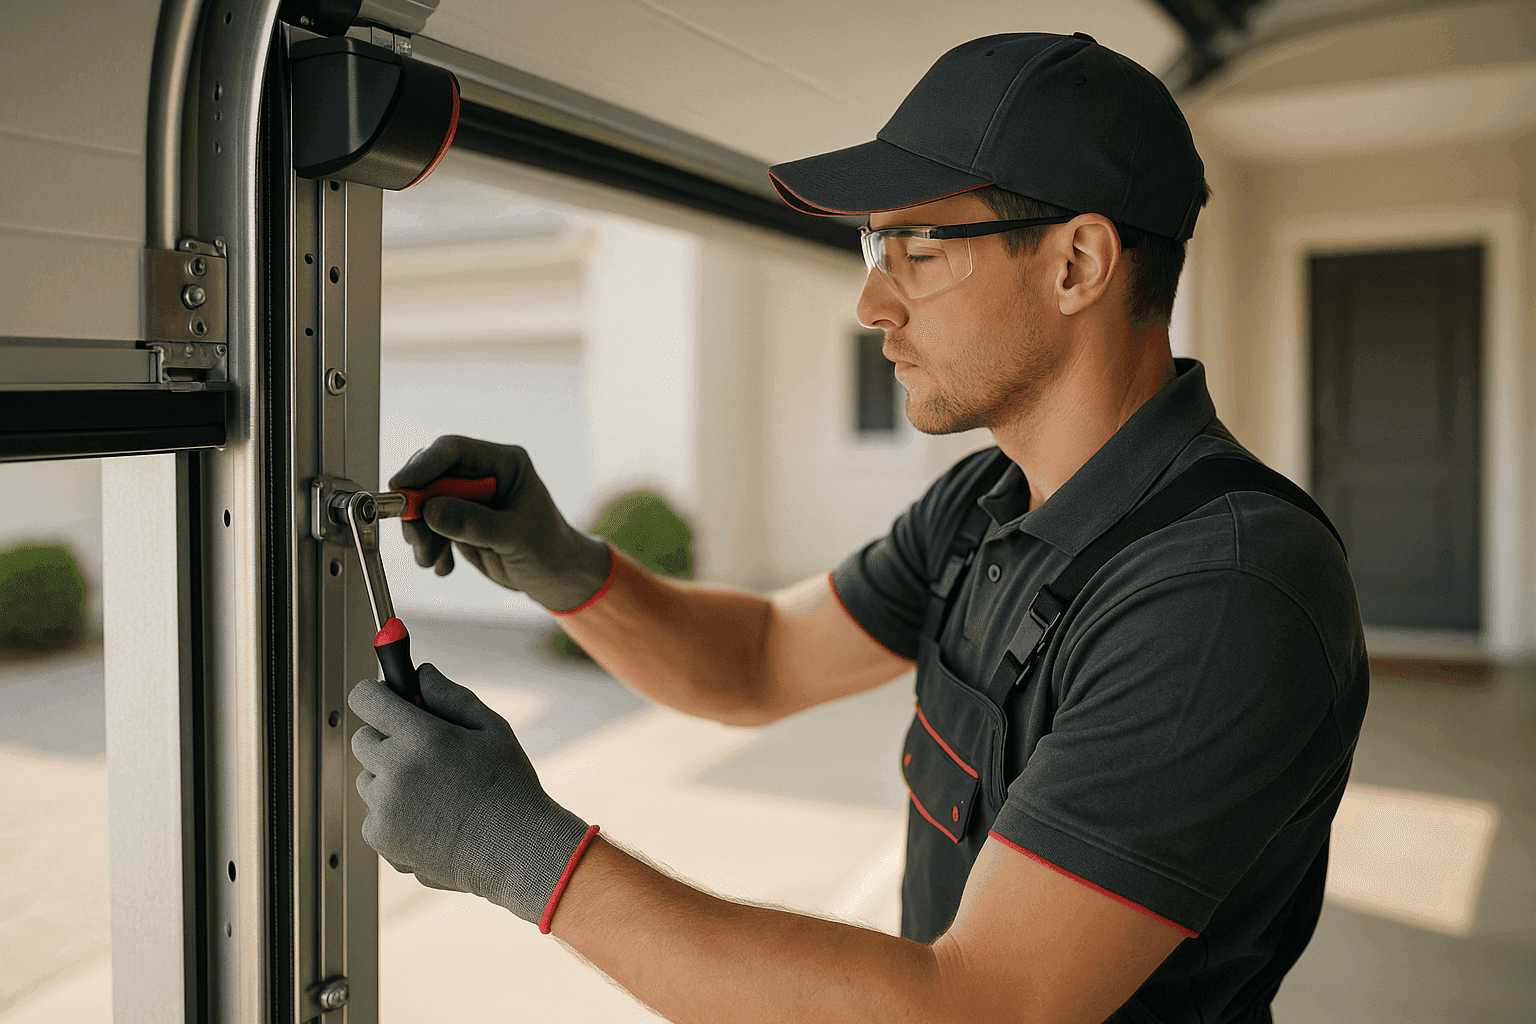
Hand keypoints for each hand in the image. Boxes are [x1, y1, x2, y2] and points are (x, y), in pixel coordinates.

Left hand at [348, 664, 596, 927]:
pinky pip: (374, 814)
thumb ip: (450, 696)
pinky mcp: (381, 838)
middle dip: (388, 739)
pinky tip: (430, 819)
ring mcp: (384, 807)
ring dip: (389, 779)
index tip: (389, 700)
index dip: (376, 695)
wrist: (516, 850)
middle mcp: (395, 770)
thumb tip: (420, 674)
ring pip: (368, 779)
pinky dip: (393, 814)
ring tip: (434, 792)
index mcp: (421, 737)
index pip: (366, 699)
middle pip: (363, 739)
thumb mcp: (491, 729)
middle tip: (424, 752)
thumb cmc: (509, 786)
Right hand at [389, 435, 611, 611]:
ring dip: (420, 534)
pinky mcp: (459, 520)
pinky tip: (444, 567)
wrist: (555, 577)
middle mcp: (483, 474)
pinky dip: (429, 547)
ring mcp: (469, 497)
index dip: (423, 465)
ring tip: (430, 561)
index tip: (400, 486)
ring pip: (425, 504)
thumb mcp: (515, 537)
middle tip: (415, 539)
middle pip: (431, 476)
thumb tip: (430, 511)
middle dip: (418, 509)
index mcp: (504, 463)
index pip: (454, 450)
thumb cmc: (549, 550)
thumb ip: (474, 523)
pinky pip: (429, 527)